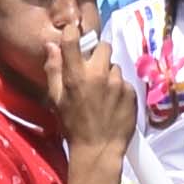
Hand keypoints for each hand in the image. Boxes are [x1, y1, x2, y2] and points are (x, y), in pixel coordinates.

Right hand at [49, 24, 140, 158]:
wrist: (98, 149)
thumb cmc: (73, 126)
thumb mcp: (56, 99)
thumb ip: (53, 70)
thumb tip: (51, 45)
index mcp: (76, 75)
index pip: (73, 38)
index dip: (73, 33)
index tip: (73, 36)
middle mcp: (98, 74)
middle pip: (102, 46)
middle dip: (97, 54)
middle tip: (92, 69)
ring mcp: (118, 83)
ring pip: (114, 66)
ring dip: (108, 73)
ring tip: (103, 92)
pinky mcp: (131, 92)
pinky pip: (124, 82)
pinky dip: (119, 88)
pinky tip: (113, 102)